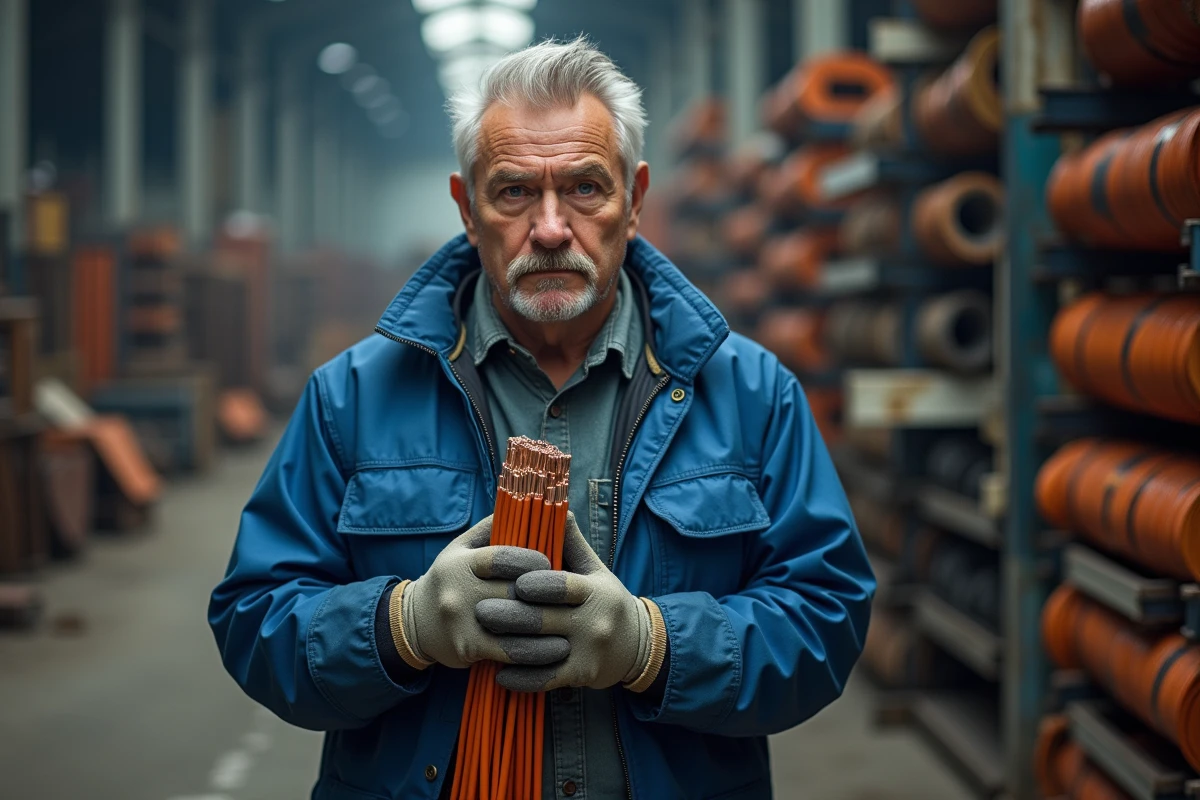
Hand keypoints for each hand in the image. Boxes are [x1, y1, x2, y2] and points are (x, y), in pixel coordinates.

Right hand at [403, 516, 569, 668]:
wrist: (415, 622)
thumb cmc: (451, 580)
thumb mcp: (461, 549)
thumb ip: (490, 529)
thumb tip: (528, 507)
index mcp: (460, 562)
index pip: (500, 557)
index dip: (530, 560)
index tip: (551, 563)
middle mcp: (457, 589)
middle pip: (511, 592)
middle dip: (545, 597)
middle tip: (574, 601)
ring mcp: (461, 619)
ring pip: (513, 624)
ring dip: (547, 631)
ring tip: (571, 634)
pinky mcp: (465, 646)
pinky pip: (507, 650)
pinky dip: (533, 653)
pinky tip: (554, 653)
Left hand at [475, 512, 651, 691]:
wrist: (637, 645)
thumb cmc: (607, 601)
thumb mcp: (596, 570)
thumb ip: (572, 543)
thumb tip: (556, 508)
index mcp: (595, 591)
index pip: (563, 585)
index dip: (537, 584)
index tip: (514, 582)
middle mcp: (593, 622)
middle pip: (543, 620)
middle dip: (508, 616)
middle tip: (479, 610)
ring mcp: (587, 652)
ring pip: (541, 652)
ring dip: (507, 648)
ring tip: (481, 639)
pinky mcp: (581, 676)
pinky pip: (546, 679)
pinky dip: (520, 679)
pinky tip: (499, 673)